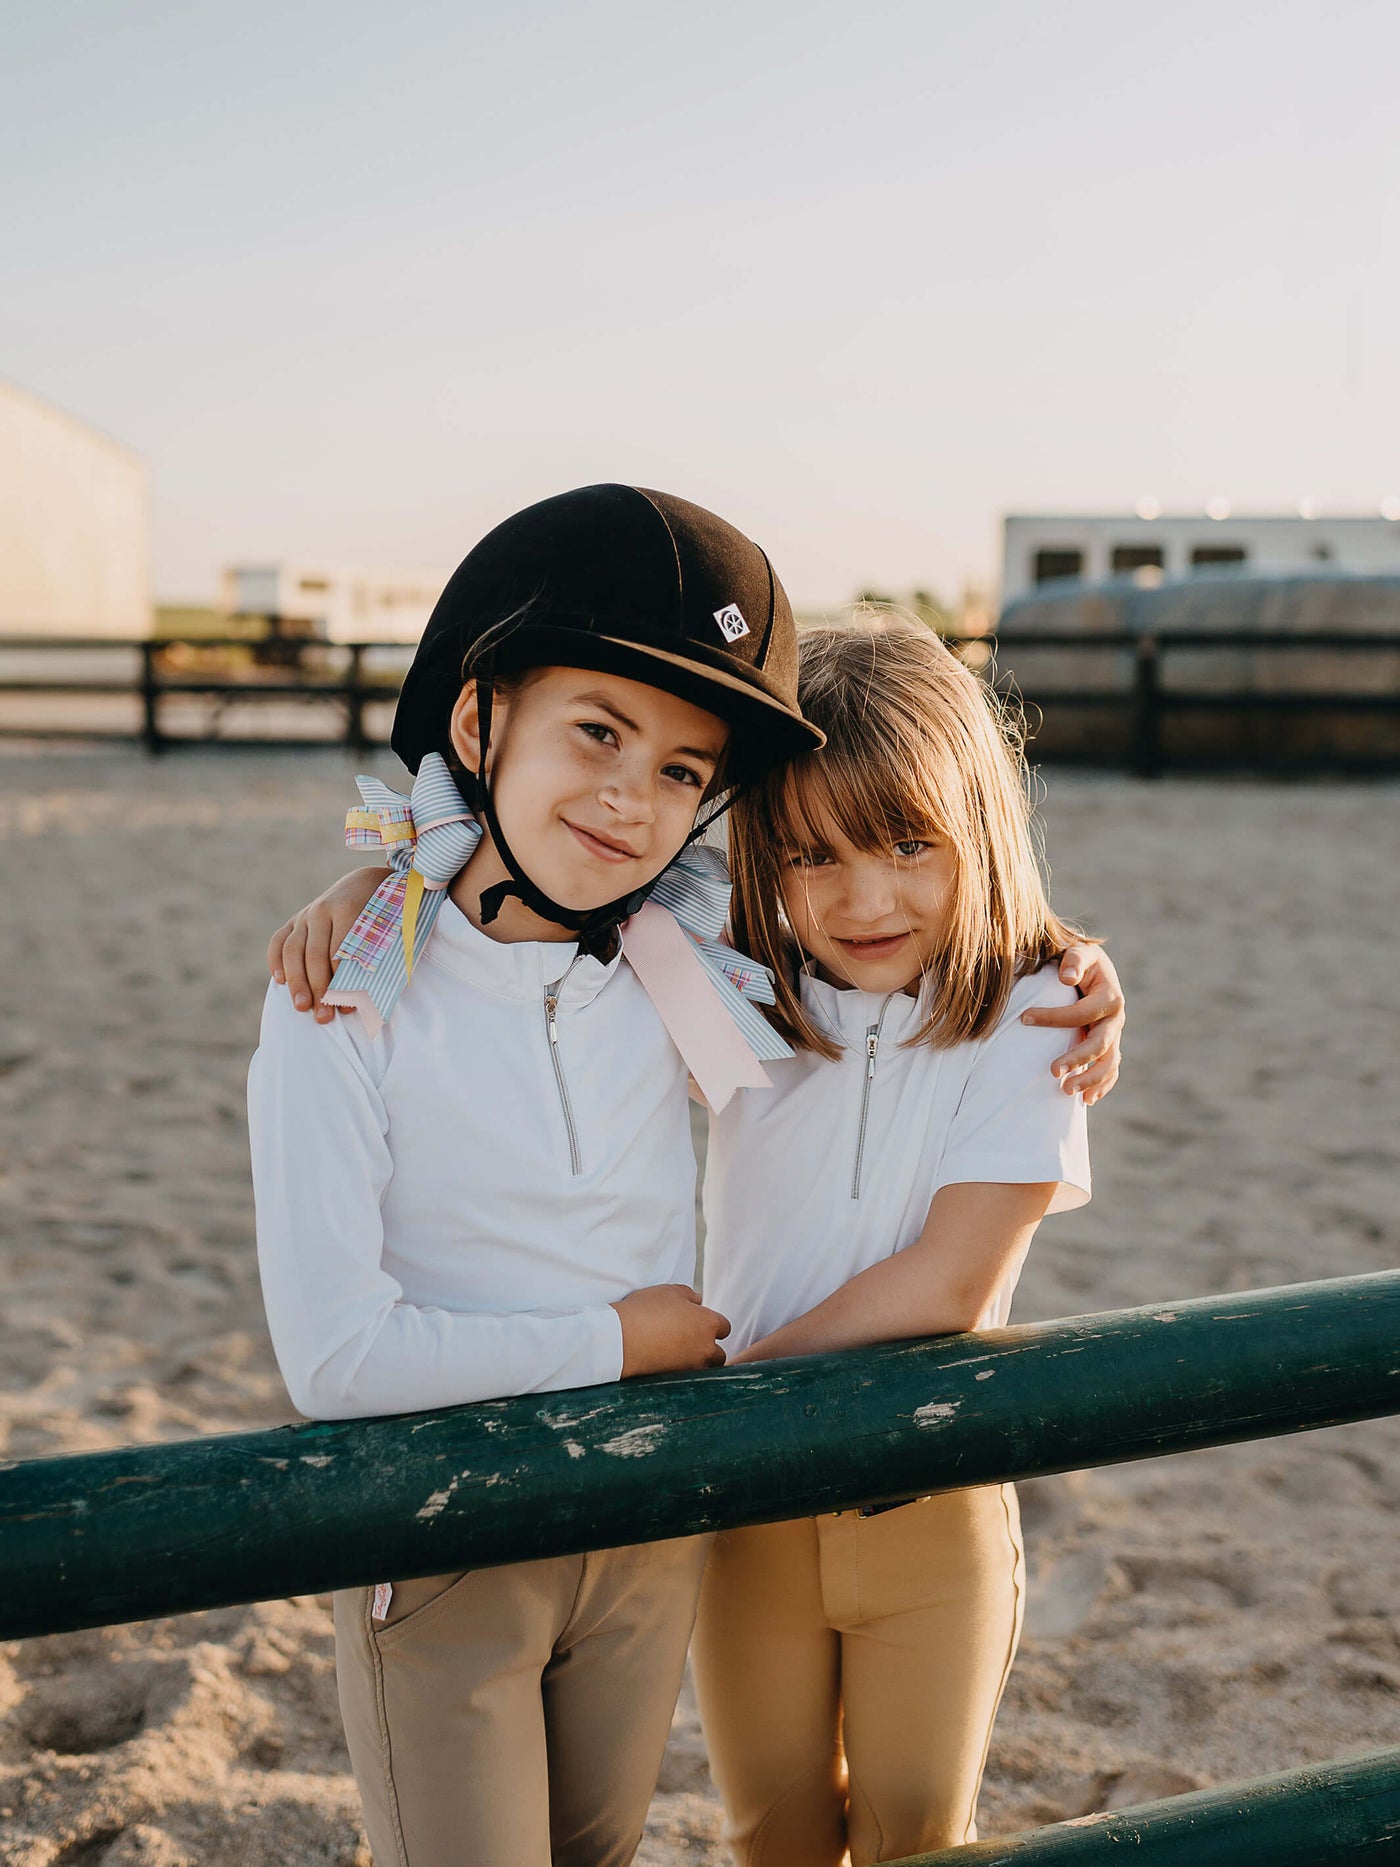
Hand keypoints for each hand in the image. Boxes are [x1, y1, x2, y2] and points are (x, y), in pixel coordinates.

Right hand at [267, 866, 389, 1021]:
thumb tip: (375, 995)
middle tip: (324, 1017)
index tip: (350, 1007)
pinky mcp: (295, 920)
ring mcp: (305, 914)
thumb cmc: (383, 912)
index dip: (344, 983)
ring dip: (296, 982)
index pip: (341, 953)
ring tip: (302, 1007)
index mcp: (348, 908)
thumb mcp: (389, 925)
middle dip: (319, 989)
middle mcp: (322, 910)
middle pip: (315, 955)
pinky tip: (280, 981)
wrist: (365, 882)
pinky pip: (279, 941)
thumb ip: (379, 953)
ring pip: (293, 950)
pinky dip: (276, 961)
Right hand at [611, 1285, 730, 1375]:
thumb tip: (698, 1301)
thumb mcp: (669, 1291)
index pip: (724, 1327)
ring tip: (679, 1355)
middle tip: (690, 1341)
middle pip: (719, 1354)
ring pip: (705, 1369)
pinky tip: (668, 1363)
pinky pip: (688, 1379)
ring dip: (697, 1364)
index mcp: (708, 1324)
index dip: (713, 1325)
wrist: (620, 1339)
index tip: (699, 1323)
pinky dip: (682, 1373)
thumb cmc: (645, 1310)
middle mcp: (706, 1348)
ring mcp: (692, 1367)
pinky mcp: (677, 1381)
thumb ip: (689, 1295)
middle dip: (709, 1349)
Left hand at [1021, 942, 1123, 1106]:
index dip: (1053, 1017)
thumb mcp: (1079, 952)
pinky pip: (1110, 1069)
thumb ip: (1074, 960)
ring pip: (1109, 1063)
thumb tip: (1067, 977)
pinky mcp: (1110, 1045)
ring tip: (1066, 1092)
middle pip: (1100, 1044)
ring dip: (1090, 1079)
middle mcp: (1115, 1018)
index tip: (1023, 1018)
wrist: (1093, 968)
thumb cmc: (1080, 959)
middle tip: (1053, 1071)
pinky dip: (1102, 1085)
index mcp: (1110, 996)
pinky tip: (1087, 1100)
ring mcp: (1114, 1034)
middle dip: (1077, 1059)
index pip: (1081, 1013)